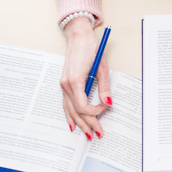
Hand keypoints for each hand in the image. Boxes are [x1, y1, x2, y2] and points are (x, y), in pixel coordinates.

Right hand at [60, 17, 111, 138]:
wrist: (78, 37)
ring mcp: (63, 85)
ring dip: (78, 123)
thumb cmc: (90, 49)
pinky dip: (69, 115)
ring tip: (87, 134)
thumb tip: (108, 103)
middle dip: (88, 124)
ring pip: (69, 110)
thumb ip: (104, 87)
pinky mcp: (64, 84)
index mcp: (75, 81)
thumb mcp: (101, 68)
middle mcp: (66, 85)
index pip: (83, 106)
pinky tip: (72, 124)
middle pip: (76, 111)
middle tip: (98, 134)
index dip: (95, 112)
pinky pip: (65, 104)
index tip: (105, 109)